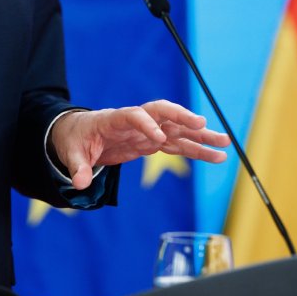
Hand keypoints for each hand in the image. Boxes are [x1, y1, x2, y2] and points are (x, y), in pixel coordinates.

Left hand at [50, 100, 229, 189]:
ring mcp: (146, 130)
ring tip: (225, 142)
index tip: (158, 139)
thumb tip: (80, 183)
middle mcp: (135, 121)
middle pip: (161, 112)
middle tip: (202, 123)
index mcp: (113, 120)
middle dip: (181, 117)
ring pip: (176, 129)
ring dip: (200, 135)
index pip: (133, 116)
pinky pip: (178, 144)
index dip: (146, 125)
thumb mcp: (71, 153)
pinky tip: (216, 156)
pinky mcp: (152, 142)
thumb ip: (78, 167)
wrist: (80, 133)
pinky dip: (196, 150)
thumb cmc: (76, 139)